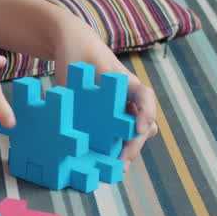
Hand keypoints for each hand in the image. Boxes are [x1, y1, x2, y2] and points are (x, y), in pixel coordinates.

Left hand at [53, 24, 158, 163]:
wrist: (72, 47)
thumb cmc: (78, 52)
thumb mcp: (80, 63)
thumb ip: (80, 79)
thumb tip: (70, 106)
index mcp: (125, 82)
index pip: (145, 96)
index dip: (146, 113)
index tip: (140, 129)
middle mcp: (128, 97)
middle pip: (143, 123)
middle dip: (136, 143)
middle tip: (123, 161)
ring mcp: (120, 109)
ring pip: (135, 133)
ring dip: (129, 150)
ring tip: (115, 169)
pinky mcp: (107, 118)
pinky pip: (118, 135)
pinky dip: (116, 149)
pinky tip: (104, 164)